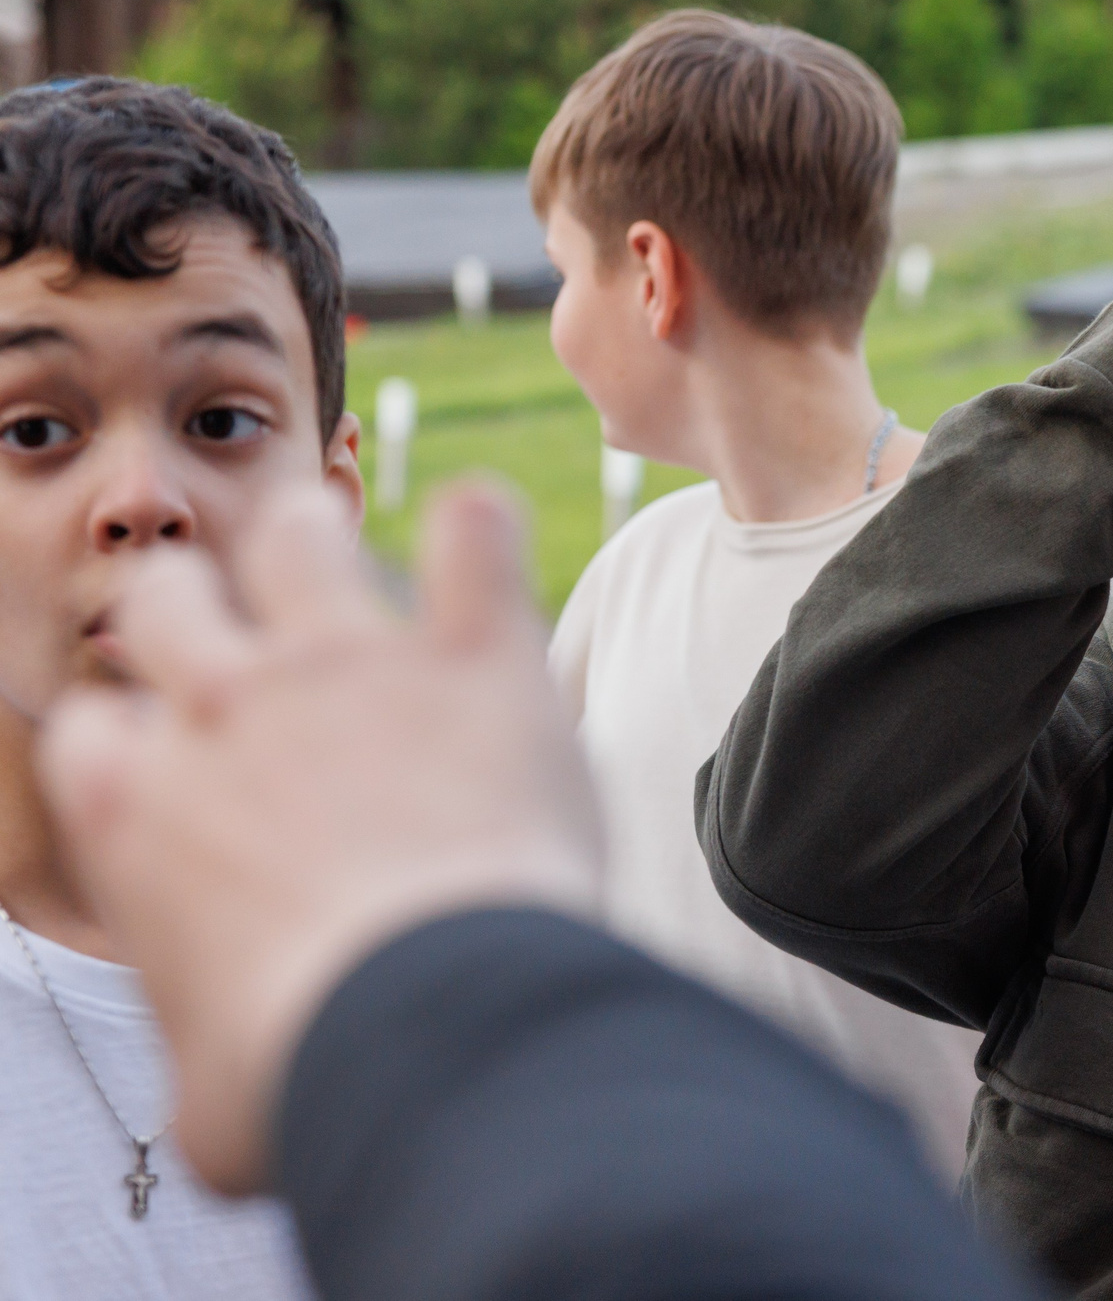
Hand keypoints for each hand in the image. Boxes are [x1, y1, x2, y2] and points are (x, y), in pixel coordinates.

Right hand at [37, 484, 601, 1193]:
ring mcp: (352, 667)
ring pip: (297, 536)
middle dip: (194, 605)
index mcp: (138, 806)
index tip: (181, 769)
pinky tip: (482, 531)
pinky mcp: (477, 655)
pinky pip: (474, 536)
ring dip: (308, 535)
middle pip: (168, 600)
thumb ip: (203, 1066)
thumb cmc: (313, 1075)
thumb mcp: (212, 1107)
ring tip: (334, 545)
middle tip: (249, 638)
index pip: (99, 730)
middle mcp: (227, 711)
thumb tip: (212, 1116)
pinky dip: (479, 527)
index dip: (137, 744)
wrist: (437, 1021)